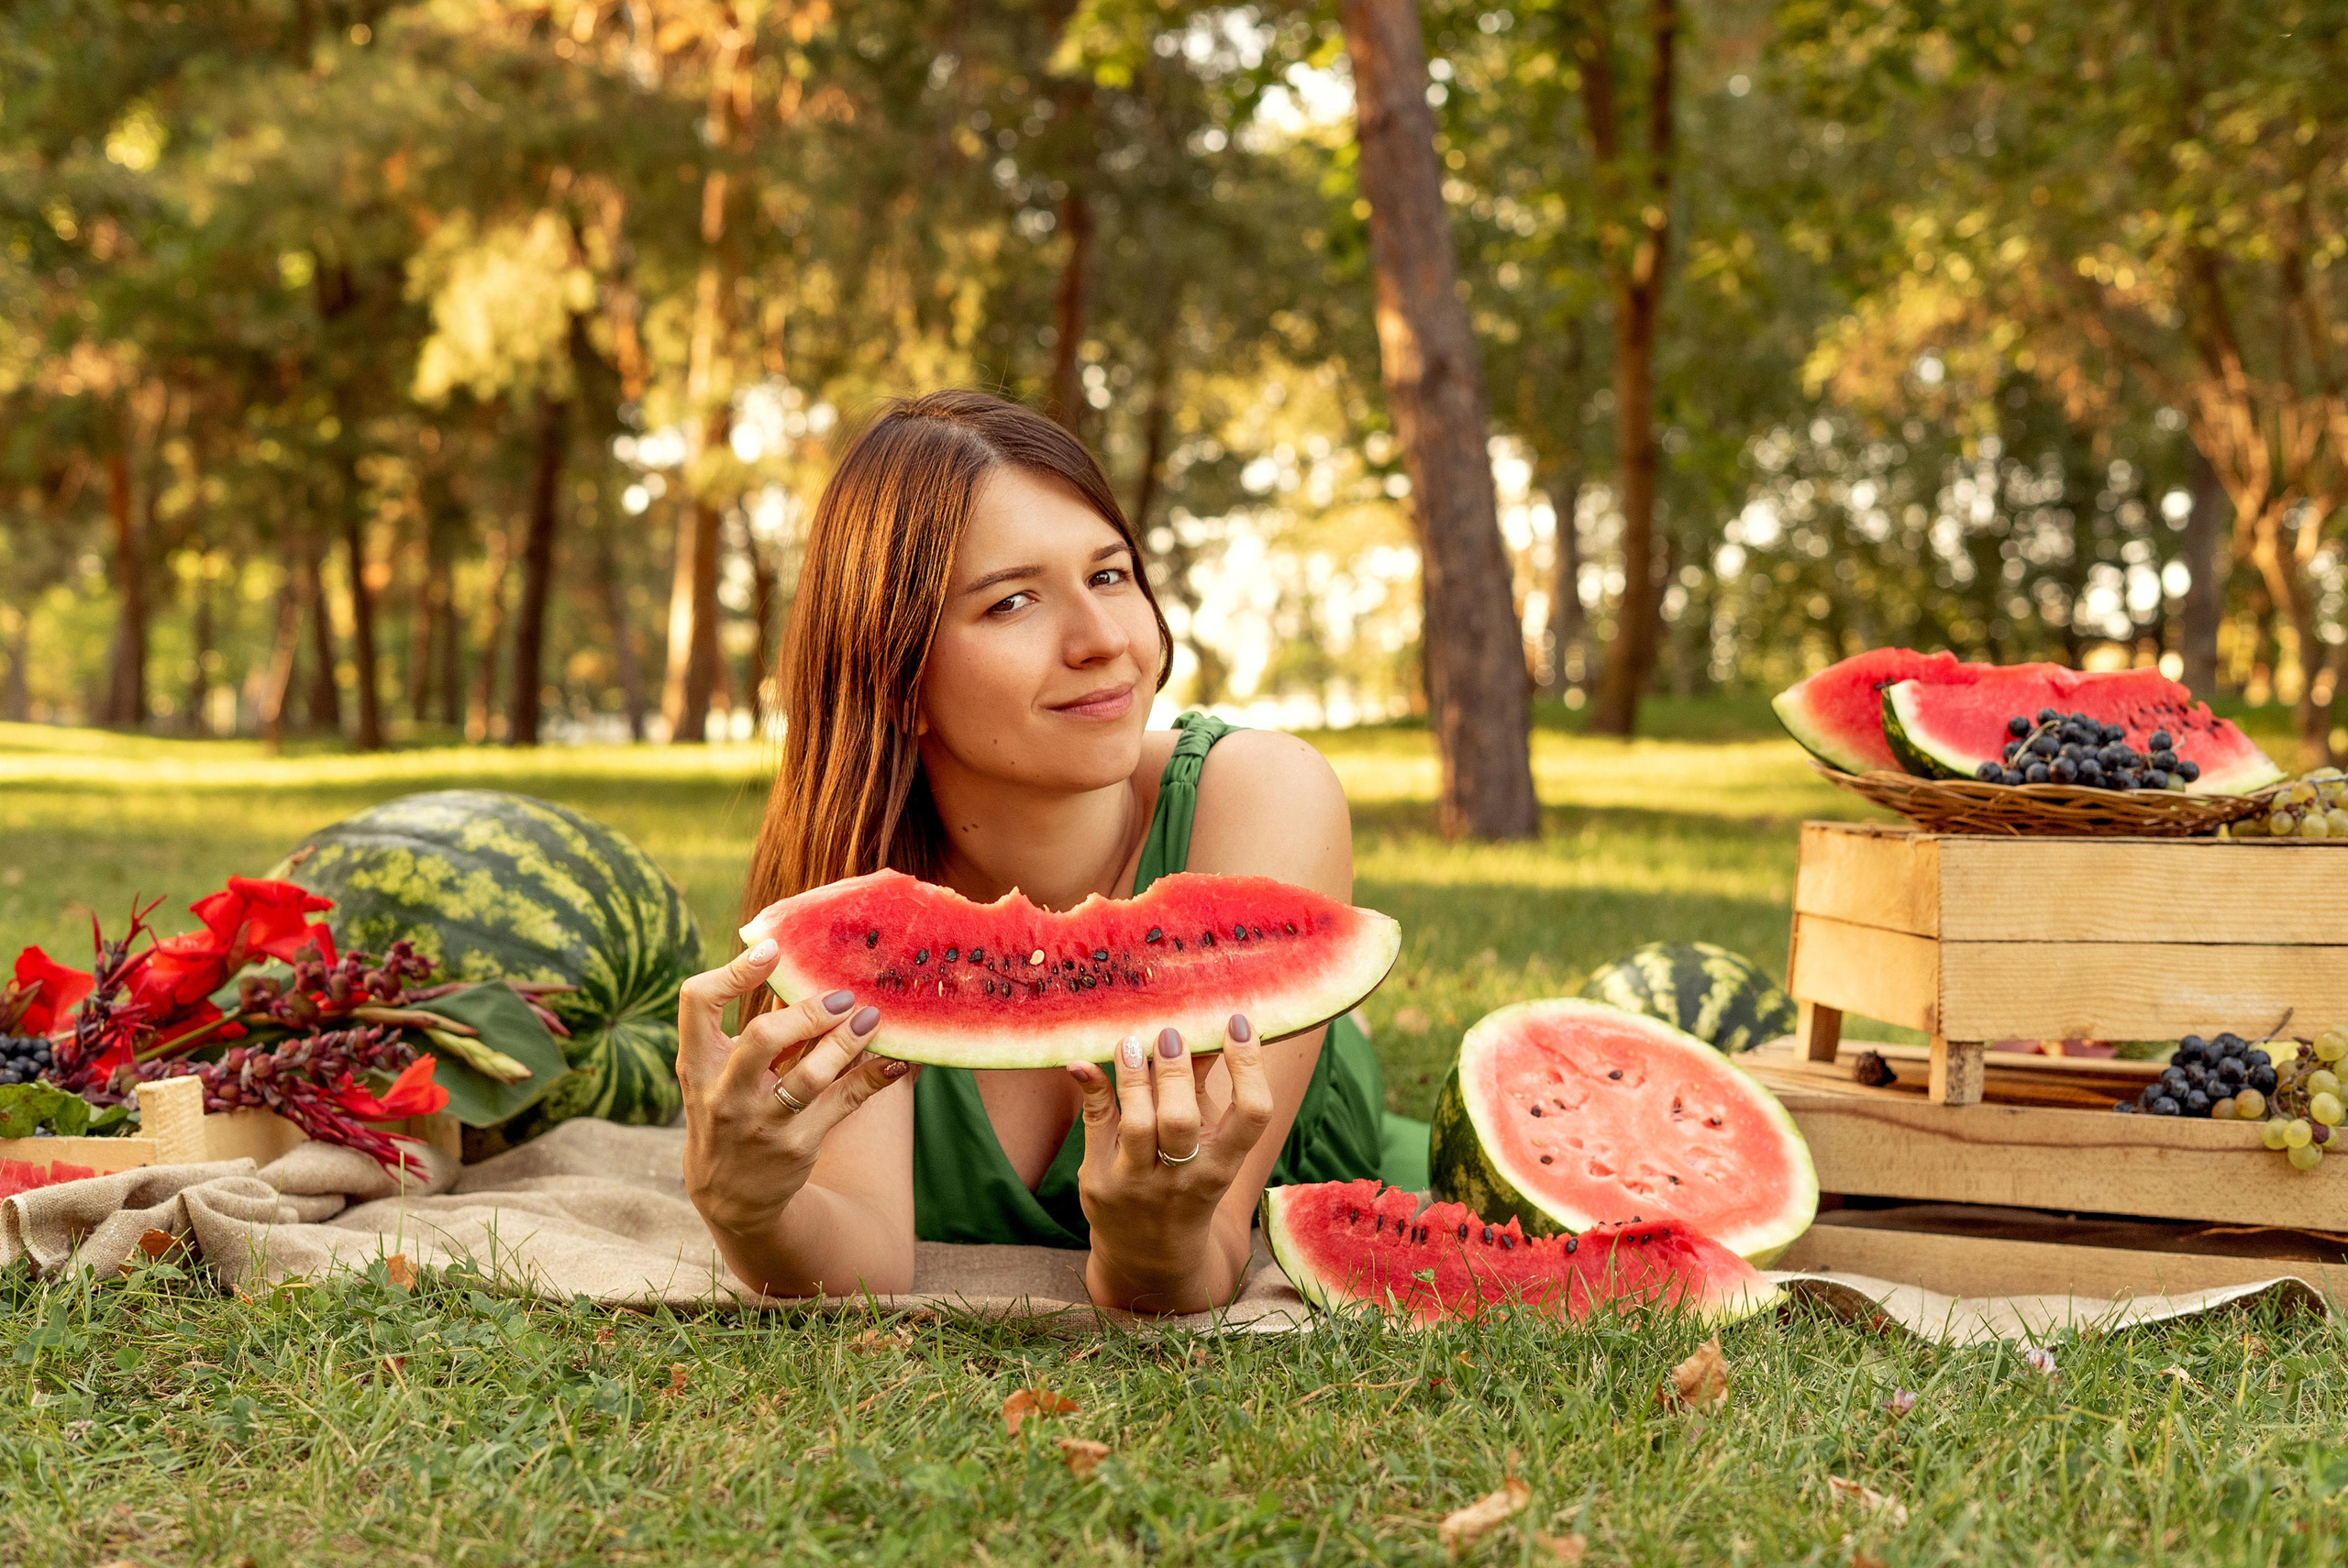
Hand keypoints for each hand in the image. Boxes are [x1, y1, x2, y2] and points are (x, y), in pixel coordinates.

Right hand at [678, 937, 911, 1238]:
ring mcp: (760, 1123)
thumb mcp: (720, 1074)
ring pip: (810, 1076)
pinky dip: (873, 1078)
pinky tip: (896, 1060)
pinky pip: (843, 1104)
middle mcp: (724, 1093)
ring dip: (847, 1042)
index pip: (697, 1003)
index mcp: (697, 1064)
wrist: (729, 1194)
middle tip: (842, 997)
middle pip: (762, 1038)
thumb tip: (802, 972)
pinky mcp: (796, 1145)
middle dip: (807, 1012)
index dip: (733, 972)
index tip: (772, 950)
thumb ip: (754, 1031)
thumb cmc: (730, 1109)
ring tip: (872, 1018)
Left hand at [1068, 1014, 1274, 1309]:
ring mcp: (1137, 1183)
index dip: (1249, 1067)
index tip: (1238, 1024)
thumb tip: (1198, 1028)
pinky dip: (1090, 1090)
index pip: (1251, 1115)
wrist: (1150, 1257)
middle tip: (1170, 1033)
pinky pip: (1095, 1127)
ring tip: (1131, 1041)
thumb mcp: (1207, 1146)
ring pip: (1136, 1125)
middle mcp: (1183, 1179)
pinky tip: (1083, 1063)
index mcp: (1222, 1167)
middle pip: (1181, 1122)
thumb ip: (1201, 1090)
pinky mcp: (1099, 1181)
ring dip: (1134, 1078)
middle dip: (1175, 1072)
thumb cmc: (1186, 1182)